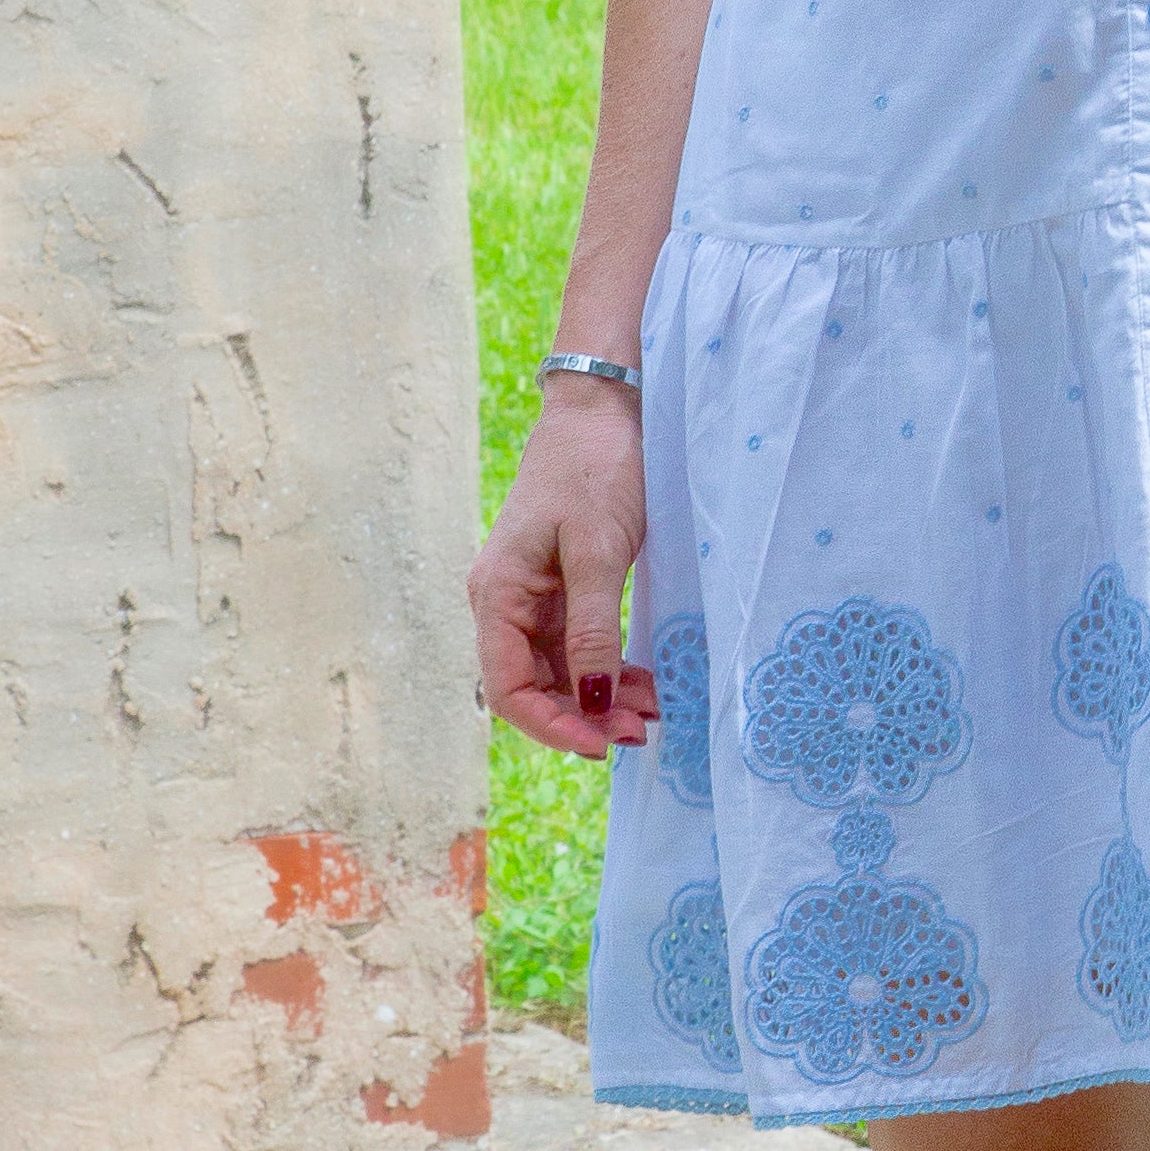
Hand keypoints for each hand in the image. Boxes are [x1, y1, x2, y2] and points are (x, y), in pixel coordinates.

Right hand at [471, 378, 657, 759]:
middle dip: (583, 716)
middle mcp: (506, 602)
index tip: (600, 744)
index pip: (508, 687)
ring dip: (600, 697)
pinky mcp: (561, 586)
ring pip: (560, 669)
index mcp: (497, 594)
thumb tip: (589, 702)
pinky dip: (608, 668)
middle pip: (533, 685)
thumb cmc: (595, 467)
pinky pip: (578, 644)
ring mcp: (533, 596)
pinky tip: (643, 682)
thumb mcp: (597, 551)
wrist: (603, 406)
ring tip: (651, 713)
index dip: (551, 725)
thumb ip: (591, 630)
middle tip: (641, 732)